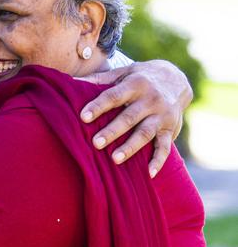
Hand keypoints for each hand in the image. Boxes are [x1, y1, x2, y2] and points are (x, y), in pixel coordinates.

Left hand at [80, 59, 191, 176]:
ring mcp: (162, 115)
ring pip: (145, 133)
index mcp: (136, 84)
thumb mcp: (123, 73)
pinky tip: (149, 174)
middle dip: (113, 131)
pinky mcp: (170, 129)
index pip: (114, 96)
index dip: (99, 106)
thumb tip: (70, 80)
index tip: (83, 117)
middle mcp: (151, 99)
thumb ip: (100, 79)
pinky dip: (158, 161)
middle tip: (95, 143)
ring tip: (115, 159)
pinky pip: (165, 147)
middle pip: (129, 117)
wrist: (176, 79)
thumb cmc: (140, 78)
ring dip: (131, 147)